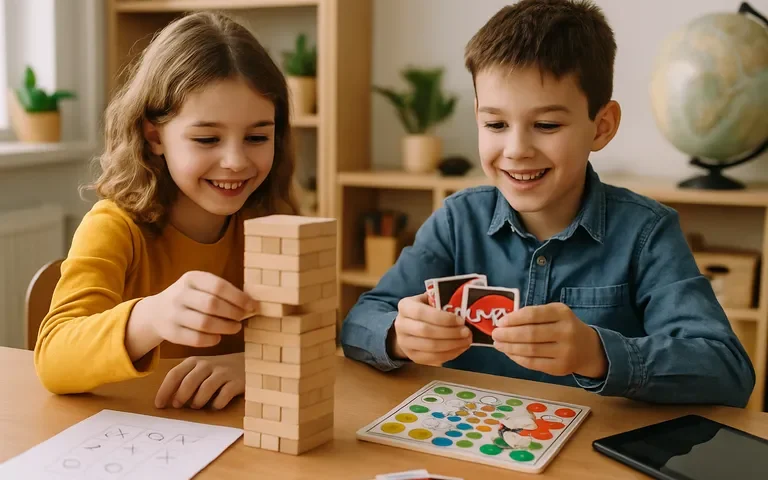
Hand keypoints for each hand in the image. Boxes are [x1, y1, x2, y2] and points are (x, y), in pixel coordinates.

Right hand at [132, 271, 256, 350]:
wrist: (156, 312)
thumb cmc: (189, 298)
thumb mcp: (200, 286)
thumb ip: (220, 291)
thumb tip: (250, 303)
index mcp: (191, 278)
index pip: (219, 286)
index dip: (239, 297)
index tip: (252, 305)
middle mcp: (180, 294)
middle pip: (212, 305)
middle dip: (233, 313)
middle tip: (243, 318)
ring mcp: (173, 314)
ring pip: (205, 323)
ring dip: (225, 327)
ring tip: (236, 327)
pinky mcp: (171, 332)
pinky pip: (196, 339)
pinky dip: (212, 339)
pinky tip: (219, 337)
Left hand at [155, 354, 243, 409]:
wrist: (249, 361)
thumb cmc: (219, 370)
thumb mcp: (200, 370)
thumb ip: (186, 380)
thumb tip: (169, 400)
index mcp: (195, 361)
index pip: (175, 374)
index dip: (164, 390)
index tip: (159, 405)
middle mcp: (208, 364)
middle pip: (189, 382)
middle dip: (181, 397)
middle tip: (178, 407)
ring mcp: (224, 372)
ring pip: (205, 389)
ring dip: (198, 401)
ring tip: (197, 406)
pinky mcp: (237, 381)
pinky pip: (224, 395)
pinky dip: (217, 404)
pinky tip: (216, 406)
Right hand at [389, 292, 471, 365]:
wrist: (408, 328)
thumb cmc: (424, 310)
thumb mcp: (428, 300)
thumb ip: (440, 300)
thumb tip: (461, 304)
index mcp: (405, 306)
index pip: (422, 312)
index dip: (443, 318)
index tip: (460, 320)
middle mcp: (401, 325)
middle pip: (426, 331)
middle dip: (450, 333)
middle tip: (466, 332)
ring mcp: (405, 343)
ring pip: (430, 347)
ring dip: (452, 345)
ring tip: (466, 341)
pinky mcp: (413, 357)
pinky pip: (432, 359)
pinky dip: (449, 354)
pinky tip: (460, 348)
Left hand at [492, 303, 607, 378]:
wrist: (589, 349)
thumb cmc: (564, 327)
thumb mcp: (555, 313)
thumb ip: (534, 315)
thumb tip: (505, 323)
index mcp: (562, 313)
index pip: (533, 315)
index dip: (514, 319)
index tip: (500, 322)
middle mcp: (566, 332)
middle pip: (530, 334)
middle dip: (508, 335)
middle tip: (495, 334)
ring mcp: (565, 352)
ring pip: (530, 350)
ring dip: (510, 348)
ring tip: (498, 344)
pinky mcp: (560, 368)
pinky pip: (534, 363)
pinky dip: (518, 358)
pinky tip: (509, 353)